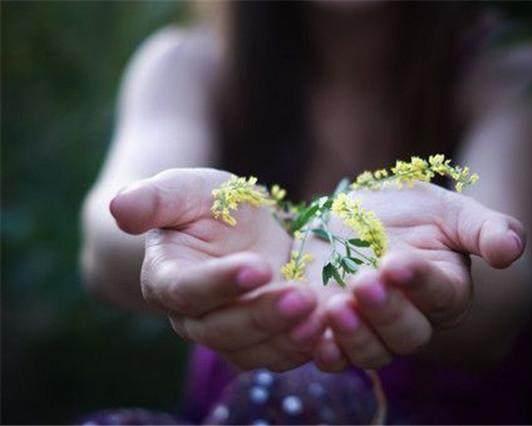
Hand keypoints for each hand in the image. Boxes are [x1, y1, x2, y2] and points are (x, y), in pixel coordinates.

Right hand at [110, 168, 323, 371]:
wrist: (238, 228)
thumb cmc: (208, 205)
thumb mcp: (186, 189)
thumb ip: (155, 198)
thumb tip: (119, 207)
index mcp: (168, 279)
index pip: (186, 291)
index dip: (220, 283)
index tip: (257, 266)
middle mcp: (193, 316)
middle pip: (221, 330)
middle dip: (262, 316)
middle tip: (301, 297)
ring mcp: (228, 333)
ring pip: (251, 352)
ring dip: (287, 339)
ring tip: (321, 316)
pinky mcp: (261, 340)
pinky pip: (278, 356)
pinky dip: (303, 348)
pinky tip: (330, 328)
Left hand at [311, 183, 525, 370]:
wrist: (365, 220)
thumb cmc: (416, 214)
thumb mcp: (451, 211)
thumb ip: (487, 229)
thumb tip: (512, 250)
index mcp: (444, 290)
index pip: (438, 294)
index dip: (419, 283)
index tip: (397, 262)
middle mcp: (410, 318)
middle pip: (406, 333)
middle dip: (386, 312)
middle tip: (364, 283)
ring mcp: (370, 327)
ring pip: (370, 352)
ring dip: (353, 336)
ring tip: (334, 307)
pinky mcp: (333, 328)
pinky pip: (332, 353)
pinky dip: (322, 350)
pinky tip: (312, 339)